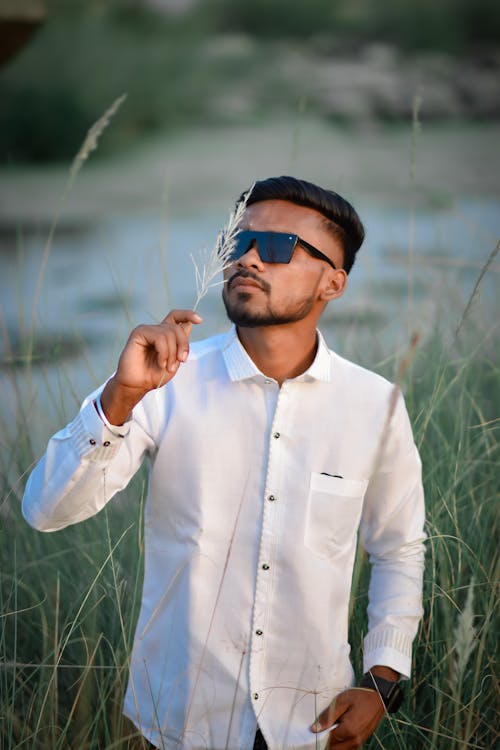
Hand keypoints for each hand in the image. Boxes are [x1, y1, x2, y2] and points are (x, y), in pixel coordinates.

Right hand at [101, 309, 201, 424]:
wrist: (138, 385)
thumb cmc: (154, 374)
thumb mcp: (174, 360)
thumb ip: (180, 344)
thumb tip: (188, 325)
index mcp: (165, 334)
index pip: (177, 317)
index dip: (188, 315)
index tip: (199, 320)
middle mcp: (156, 330)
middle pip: (177, 327)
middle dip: (183, 345)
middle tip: (181, 361)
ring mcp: (147, 330)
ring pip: (169, 333)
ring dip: (172, 353)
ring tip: (167, 366)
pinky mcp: (139, 333)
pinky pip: (159, 337)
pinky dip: (164, 352)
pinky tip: (160, 363)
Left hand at [311, 687, 384, 748]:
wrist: (377, 695)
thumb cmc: (359, 696)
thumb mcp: (341, 701)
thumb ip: (328, 716)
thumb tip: (314, 729)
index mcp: (349, 731)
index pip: (328, 741)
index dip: (320, 736)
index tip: (315, 730)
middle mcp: (355, 739)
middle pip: (335, 748)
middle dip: (327, 742)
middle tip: (322, 729)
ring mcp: (360, 740)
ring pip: (343, 749)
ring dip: (335, 743)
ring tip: (332, 728)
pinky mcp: (363, 739)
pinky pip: (350, 746)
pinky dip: (343, 742)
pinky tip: (340, 731)